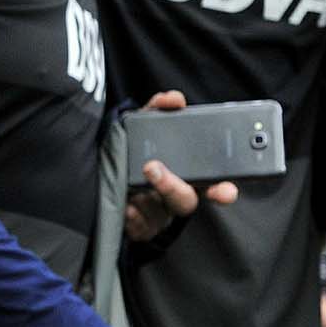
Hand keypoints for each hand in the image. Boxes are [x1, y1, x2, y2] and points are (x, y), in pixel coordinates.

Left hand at [124, 91, 239, 241]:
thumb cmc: (131, 148)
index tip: (227, 190)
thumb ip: (158, 109)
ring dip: (147, 195)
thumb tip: (174, 99)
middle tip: (152, 167)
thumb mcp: (142, 124)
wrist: (99, 172)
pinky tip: (126, 205)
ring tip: (137, 176)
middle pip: (185, 200)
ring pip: (160, 213)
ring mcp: (156, 214)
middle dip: (172, 186)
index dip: (223, 191)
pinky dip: (132, 214)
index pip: (212, 186)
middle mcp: (173, 197)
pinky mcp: (138, 227)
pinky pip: (137, 226)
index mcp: (185, 176)